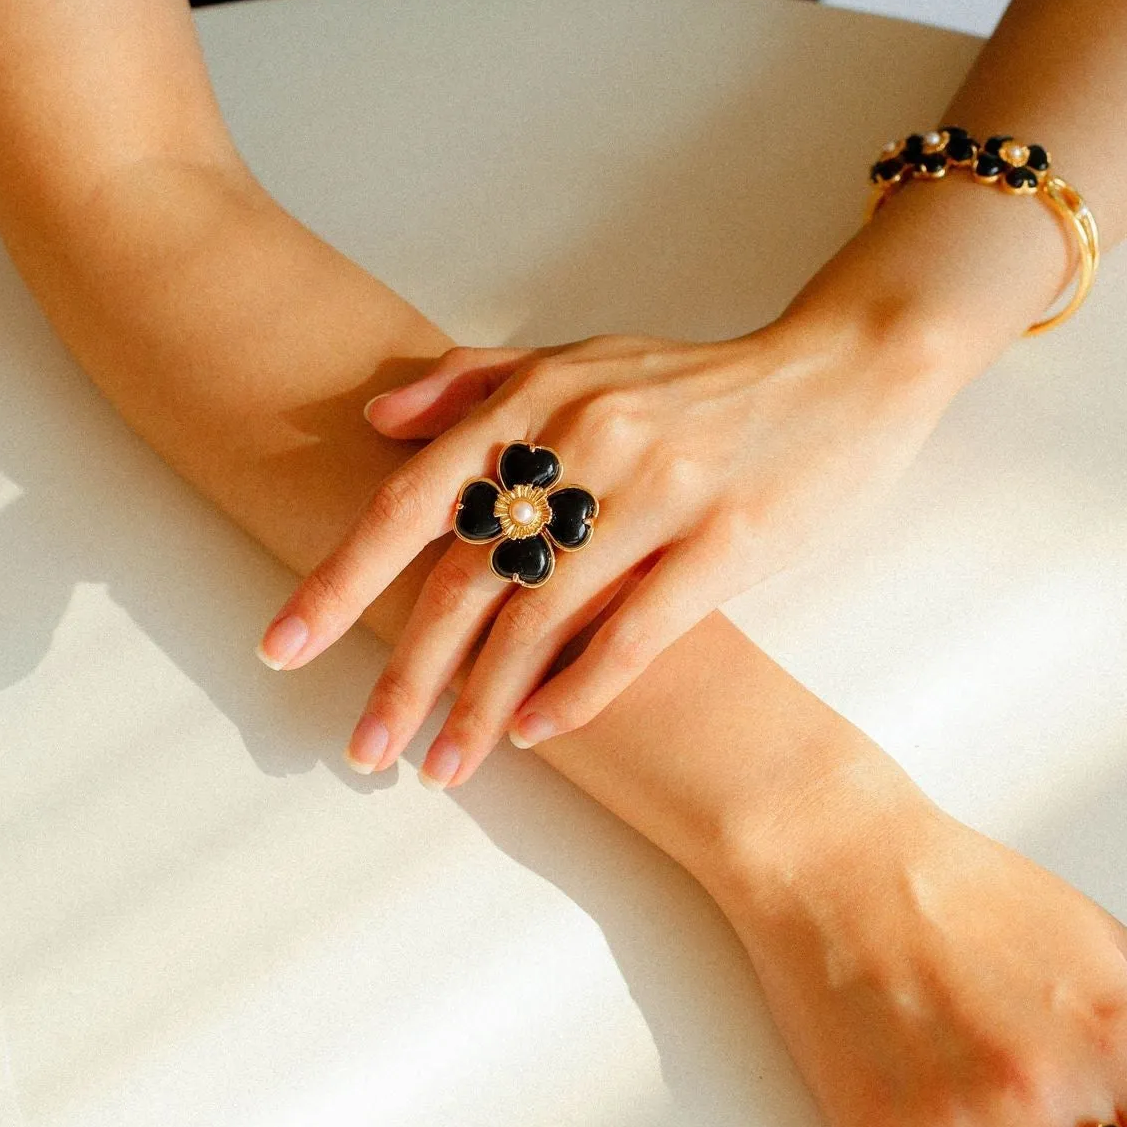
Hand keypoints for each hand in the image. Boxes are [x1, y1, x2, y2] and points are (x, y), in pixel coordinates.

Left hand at [256, 307, 957, 782]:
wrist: (843, 372)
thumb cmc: (703, 381)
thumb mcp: (585, 358)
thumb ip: (477, 382)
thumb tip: (376, 422)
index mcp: (541, 399)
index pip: (414, 501)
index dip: (342, 580)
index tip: (283, 648)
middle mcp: (587, 442)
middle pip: (465, 579)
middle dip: (402, 674)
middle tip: (361, 748)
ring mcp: (659, 494)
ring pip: (540, 621)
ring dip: (480, 706)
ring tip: (441, 768)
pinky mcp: (728, 543)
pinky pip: (635, 635)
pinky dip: (577, 691)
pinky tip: (535, 735)